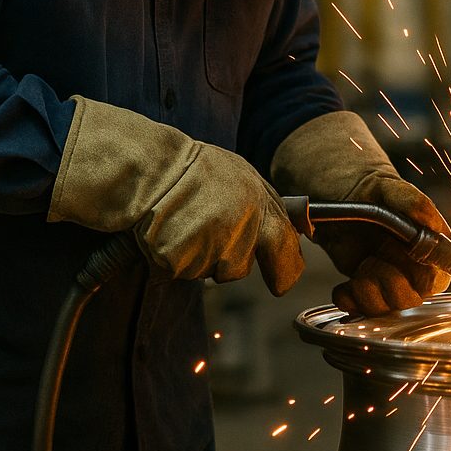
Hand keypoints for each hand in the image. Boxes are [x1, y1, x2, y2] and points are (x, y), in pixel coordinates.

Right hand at [49, 97, 303, 294]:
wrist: (147, 168)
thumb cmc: (192, 168)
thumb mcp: (242, 175)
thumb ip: (270, 205)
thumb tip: (303, 228)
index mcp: (258, 204)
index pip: (286, 248)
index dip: (286, 269)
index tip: (282, 282)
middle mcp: (239, 229)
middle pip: (241, 269)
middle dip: (231, 263)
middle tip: (210, 240)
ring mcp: (209, 248)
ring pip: (210, 270)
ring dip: (200, 256)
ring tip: (185, 221)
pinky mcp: (180, 262)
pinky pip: (182, 271)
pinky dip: (174, 258)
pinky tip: (168, 230)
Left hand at [317, 173, 450, 314]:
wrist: (334, 193)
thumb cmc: (367, 187)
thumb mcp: (387, 187)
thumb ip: (412, 201)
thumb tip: (431, 219)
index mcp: (427, 243)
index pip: (439, 276)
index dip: (426, 283)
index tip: (406, 279)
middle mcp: (410, 265)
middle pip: (410, 298)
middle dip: (389, 286)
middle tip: (372, 261)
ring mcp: (386, 277)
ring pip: (385, 307)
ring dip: (367, 294)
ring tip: (359, 270)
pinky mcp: (364, 285)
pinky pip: (360, 308)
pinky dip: (348, 301)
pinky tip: (343, 287)